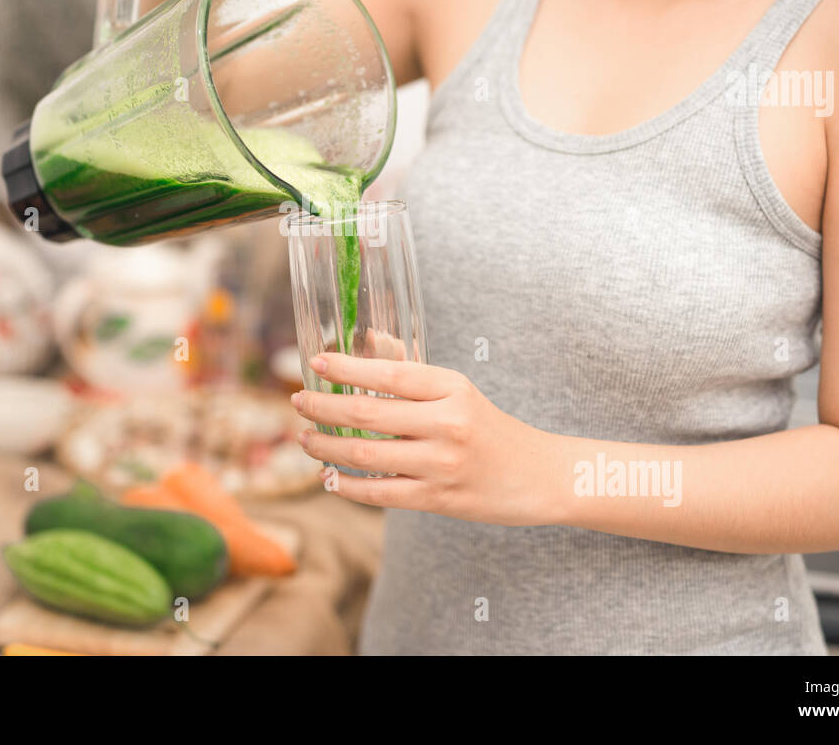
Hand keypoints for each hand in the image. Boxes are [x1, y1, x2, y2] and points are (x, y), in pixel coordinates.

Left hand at [291, 352, 561, 525]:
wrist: (539, 476)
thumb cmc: (491, 428)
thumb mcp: (458, 391)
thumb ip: (412, 371)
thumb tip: (369, 340)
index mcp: (452, 388)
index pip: (390, 373)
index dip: (348, 367)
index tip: (316, 363)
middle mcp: (447, 423)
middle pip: (368, 412)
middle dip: (324, 407)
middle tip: (299, 402)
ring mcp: (442, 463)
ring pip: (366, 454)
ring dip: (326, 446)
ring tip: (305, 438)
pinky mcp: (438, 498)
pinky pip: (380, 493)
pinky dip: (347, 485)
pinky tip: (329, 477)